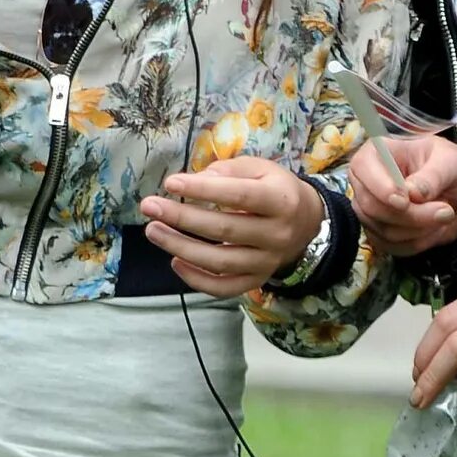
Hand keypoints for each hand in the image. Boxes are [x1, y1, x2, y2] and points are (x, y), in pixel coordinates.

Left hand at [139, 155, 325, 298]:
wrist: (308, 222)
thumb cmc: (274, 188)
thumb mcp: (259, 168)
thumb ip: (228, 171)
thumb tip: (195, 180)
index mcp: (280, 201)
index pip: (239, 196)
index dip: (203, 191)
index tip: (171, 183)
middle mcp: (277, 235)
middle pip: (225, 231)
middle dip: (182, 218)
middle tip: (149, 206)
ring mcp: (268, 262)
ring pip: (221, 262)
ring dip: (182, 248)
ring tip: (153, 231)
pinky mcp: (258, 279)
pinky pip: (226, 287)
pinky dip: (198, 280)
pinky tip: (175, 262)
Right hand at [348, 134, 456, 258]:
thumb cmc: (452, 167)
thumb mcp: (452, 162)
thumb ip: (433, 176)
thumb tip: (412, 192)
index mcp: (377, 153)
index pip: (362, 169)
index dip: (380, 188)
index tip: (405, 201)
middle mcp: (366, 181)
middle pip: (372, 206)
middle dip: (412, 216)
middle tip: (445, 211)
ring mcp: (370, 209)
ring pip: (383, 231)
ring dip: (420, 230)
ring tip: (444, 215)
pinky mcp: (380, 233)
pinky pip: (392, 247)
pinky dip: (418, 243)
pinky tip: (433, 229)